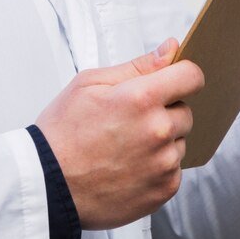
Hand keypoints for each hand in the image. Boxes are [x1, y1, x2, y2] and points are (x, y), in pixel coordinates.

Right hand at [36, 38, 203, 229]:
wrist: (47, 184)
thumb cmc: (63, 131)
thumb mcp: (89, 84)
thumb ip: (137, 66)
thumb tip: (171, 49)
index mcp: (142, 98)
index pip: (192, 77)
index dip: (181, 76)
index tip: (170, 83)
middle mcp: (159, 131)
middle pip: (186, 111)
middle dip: (165, 112)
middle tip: (129, 121)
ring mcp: (163, 163)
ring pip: (179, 142)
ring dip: (161, 142)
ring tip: (124, 148)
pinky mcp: (163, 189)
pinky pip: (174, 170)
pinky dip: (157, 168)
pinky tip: (128, 168)